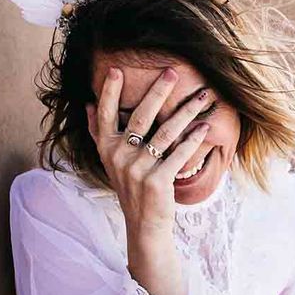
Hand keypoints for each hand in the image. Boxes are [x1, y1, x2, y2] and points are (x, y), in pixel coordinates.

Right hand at [85, 66, 210, 245]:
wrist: (143, 224)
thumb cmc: (130, 187)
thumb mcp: (109, 160)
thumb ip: (99, 133)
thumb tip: (88, 104)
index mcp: (107, 148)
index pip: (106, 114)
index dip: (110, 92)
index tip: (116, 70)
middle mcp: (119, 157)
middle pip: (140, 116)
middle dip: (157, 91)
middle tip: (172, 71)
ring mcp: (138, 169)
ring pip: (165, 132)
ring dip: (186, 111)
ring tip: (202, 96)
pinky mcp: (157, 181)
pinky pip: (179, 153)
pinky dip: (194, 139)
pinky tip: (205, 126)